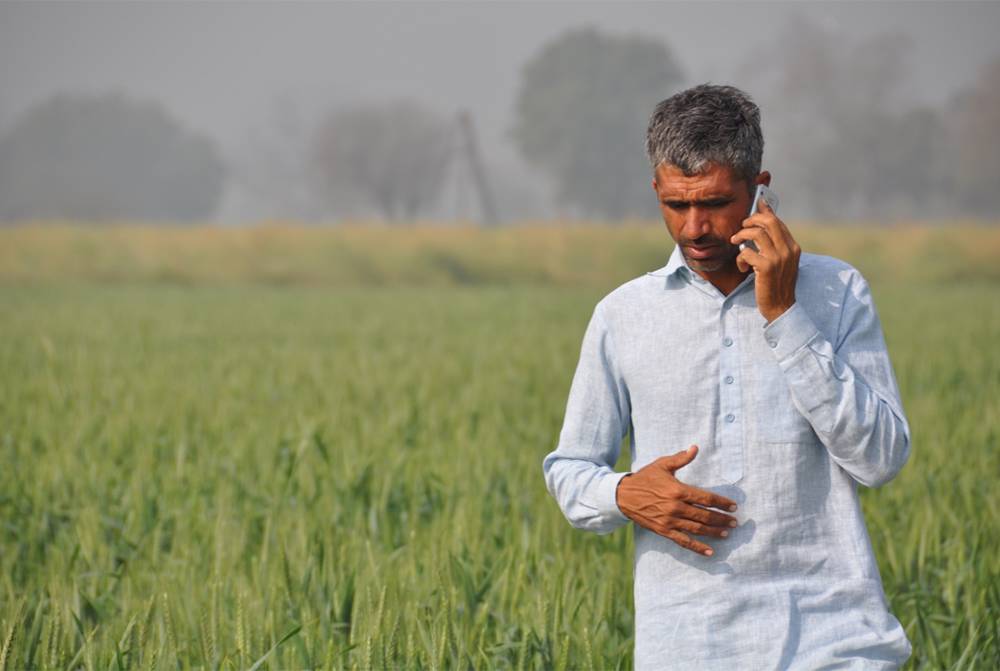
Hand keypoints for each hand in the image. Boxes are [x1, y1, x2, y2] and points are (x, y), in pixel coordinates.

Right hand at [615, 445, 738, 555]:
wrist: (623, 496)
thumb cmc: (645, 478)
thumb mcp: (662, 465)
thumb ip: (681, 458)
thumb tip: (695, 448)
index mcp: (677, 490)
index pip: (705, 498)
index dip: (721, 503)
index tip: (733, 506)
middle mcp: (675, 507)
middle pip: (704, 515)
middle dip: (721, 519)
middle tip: (735, 522)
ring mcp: (669, 521)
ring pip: (697, 529)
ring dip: (714, 532)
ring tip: (726, 533)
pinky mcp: (664, 531)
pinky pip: (683, 541)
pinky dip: (697, 548)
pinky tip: (710, 552)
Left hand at [729, 195, 800, 322]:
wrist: (781, 307)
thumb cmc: (776, 284)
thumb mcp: (781, 263)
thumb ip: (775, 246)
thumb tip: (762, 228)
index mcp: (793, 247)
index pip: (778, 222)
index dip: (765, 211)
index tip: (757, 203)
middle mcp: (788, 250)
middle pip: (769, 221)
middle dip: (751, 220)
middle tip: (742, 227)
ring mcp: (778, 258)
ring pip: (756, 233)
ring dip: (741, 235)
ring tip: (735, 242)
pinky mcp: (766, 268)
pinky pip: (746, 252)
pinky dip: (740, 258)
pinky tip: (741, 267)